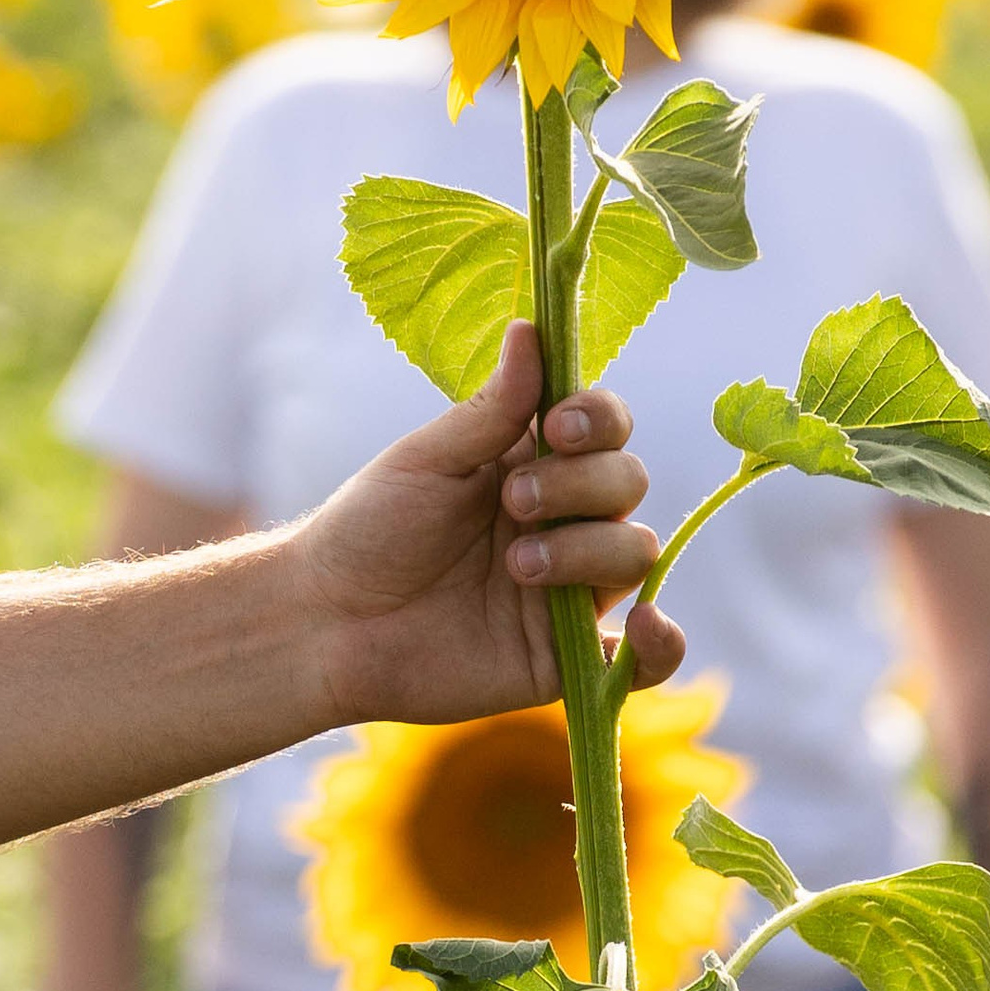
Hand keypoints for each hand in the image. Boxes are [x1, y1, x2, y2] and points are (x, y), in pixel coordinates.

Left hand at [295, 321, 684, 728]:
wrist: (326, 623)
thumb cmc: (369, 530)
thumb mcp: (427, 461)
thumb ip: (492, 409)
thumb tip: (531, 329)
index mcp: (533, 463)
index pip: (606, 429)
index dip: (600, 420)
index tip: (561, 425)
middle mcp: (563, 521)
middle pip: (628, 484)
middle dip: (581, 485)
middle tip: (513, 501)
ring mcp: (569, 589)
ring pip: (634, 554)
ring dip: (585, 549)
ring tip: (516, 563)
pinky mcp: (566, 658)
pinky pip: (644, 661)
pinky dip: (662, 647)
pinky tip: (645, 628)